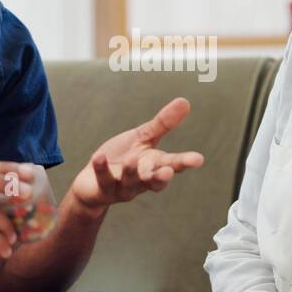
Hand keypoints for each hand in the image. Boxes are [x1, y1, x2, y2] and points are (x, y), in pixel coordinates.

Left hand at [70, 97, 203, 212]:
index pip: (173, 164)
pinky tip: (99, 156)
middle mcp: (142, 180)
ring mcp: (123, 187)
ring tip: (131, 159)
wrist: (93, 182)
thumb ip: (163, 124)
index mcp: (154, 165)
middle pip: (155, 180)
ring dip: (131, 171)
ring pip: (130, 181)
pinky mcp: (103, 190)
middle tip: (167, 172)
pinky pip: (103, 180)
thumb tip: (185, 101)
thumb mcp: (143, 137)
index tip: (198, 159)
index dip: (185, 162)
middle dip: (161, 177)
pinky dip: (101, 168)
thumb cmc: (122, 156)